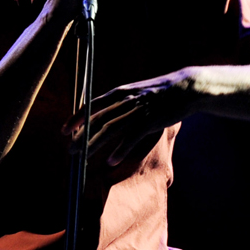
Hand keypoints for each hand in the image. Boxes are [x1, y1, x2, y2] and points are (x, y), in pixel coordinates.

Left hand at [72, 69, 200, 166]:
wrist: (185, 88)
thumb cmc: (160, 92)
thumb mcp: (136, 91)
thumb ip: (120, 101)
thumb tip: (104, 113)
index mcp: (120, 92)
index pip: (92, 106)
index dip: (76, 119)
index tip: (64, 130)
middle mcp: (125, 101)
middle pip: (97, 120)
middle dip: (81, 137)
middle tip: (69, 150)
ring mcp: (138, 111)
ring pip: (110, 130)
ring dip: (94, 145)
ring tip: (83, 158)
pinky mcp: (150, 121)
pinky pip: (131, 138)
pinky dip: (120, 150)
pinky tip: (110, 161)